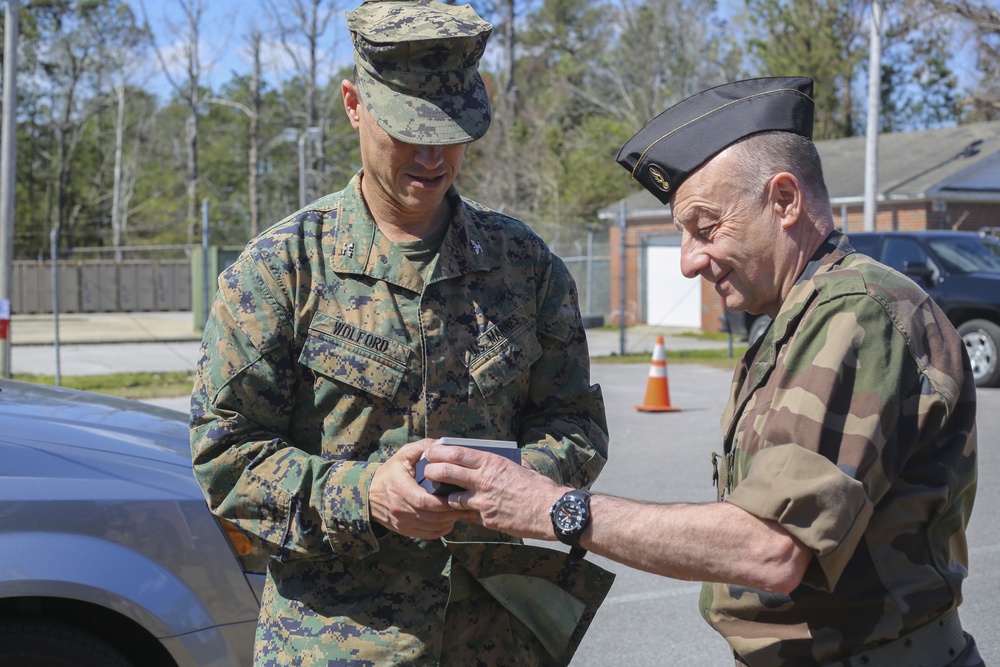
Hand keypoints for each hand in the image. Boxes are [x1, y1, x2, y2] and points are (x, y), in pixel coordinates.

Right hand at [369, 439, 474, 539]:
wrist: (368, 494)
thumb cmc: (389, 472)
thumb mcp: (402, 455)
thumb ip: (421, 447)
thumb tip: (440, 443)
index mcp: (400, 488)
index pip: (424, 501)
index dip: (443, 502)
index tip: (457, 495)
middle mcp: (400, 508)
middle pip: (431, 517)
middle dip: (451, 512)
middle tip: (464, 503)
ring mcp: (402, 522)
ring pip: (432, 528)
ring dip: (449, 521)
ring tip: (458, 511)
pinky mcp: (404, 530)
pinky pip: (428, 535)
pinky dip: (441, 530)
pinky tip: (448, 520)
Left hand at [423, 443, 565, 540]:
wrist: (551, 511)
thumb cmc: (538, 487)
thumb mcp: (518, 467)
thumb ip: (500, 465)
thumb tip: (489, 462)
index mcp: (492, 463)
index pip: (457, 453)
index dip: (439, 452)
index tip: (431, 452)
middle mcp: (483, 480)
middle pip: (446, 473)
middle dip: (432, 472)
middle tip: (427, 472)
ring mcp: (483, 501)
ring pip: (451, 498)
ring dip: (445, 497)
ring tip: (443, 496)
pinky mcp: (486, 519)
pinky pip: (467, 515)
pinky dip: (462, 513)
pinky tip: (462, 512)